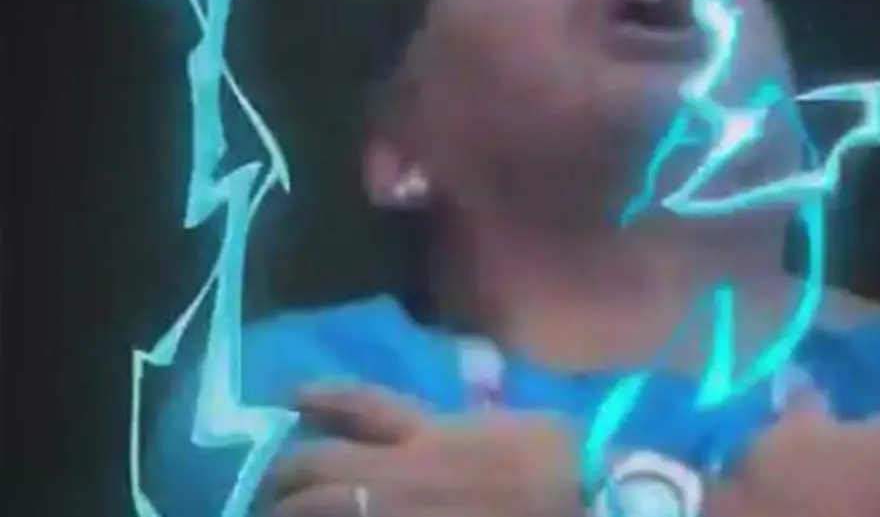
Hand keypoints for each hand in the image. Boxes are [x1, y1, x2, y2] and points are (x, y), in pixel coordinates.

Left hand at [263, 385, 584, 516]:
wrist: (581, 494)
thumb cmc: (556, 456)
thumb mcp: (502, 424)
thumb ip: (455, 426)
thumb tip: (427, 431)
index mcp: (429, 430)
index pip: (356, 405)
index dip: (318, 397)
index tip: (292, 398)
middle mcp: (401, 468)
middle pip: (317, 463)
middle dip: (284, 473)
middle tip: (273, 484)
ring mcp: (401, 510)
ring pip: (319, 506)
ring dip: (290, 508)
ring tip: (278, 512)